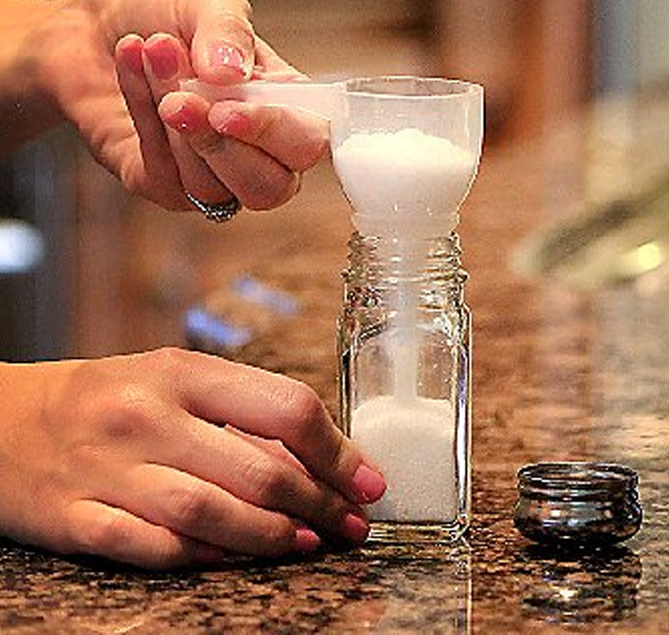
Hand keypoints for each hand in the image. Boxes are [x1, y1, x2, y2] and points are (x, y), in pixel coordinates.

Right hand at [0, 348, 384, 568]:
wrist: (6, 420)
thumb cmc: (111, 396)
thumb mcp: (175, 379)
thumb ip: (240, 412)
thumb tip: (321, 454)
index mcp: (182, 371)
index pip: (285, 407)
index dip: (338, 451)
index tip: (368, 480)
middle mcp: (149, 416)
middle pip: (258, 468)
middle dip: (320, 503)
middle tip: (352, 523)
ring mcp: (109, 469)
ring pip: (212, 513)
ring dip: (273, 535)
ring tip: (312, 543)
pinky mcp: (76, 519)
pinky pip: (152, 548)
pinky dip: (204, 558)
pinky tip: (238, 559)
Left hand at [117, 32, 328, 211]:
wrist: (91, 22)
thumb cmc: (163, 13)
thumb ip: (227, 29)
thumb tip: (231, 72)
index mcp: (285, 106)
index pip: (307, 145)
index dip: (274, 134)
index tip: (227, 108)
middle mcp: (256, 150)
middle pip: (268, 189)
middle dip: (224, 146)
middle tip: (183, 98)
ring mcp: (211, 174)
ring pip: (210, 187)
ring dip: (174, 123)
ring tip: (152, 53)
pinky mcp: (163, 184)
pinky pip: (164, 176)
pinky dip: (143, 116)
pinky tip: (130, 64)